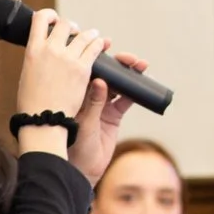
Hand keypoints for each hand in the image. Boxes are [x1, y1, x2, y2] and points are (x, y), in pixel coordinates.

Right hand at [13, 8, 112, 123]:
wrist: (43, 120)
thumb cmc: (31, 104)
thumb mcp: (26, 76)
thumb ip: (36, 60)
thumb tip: (40, 53)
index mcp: (32, 50)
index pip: (40, 19)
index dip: (49, 15)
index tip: (53, 19)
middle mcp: (50, 49)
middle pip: (65, 24)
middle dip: (70, 26)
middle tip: (74, 32)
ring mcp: (68, 58)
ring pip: (83, 34)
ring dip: (88, 34)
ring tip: (91, 36)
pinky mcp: (83, 68)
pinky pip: (94, 48)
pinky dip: (98, 44)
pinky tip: (100, 44)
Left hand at [68, 49, 143, 186]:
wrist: (80, 170)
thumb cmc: (71, 147)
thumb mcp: (83, 123)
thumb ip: (93, 103)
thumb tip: (100, 81)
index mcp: (73, 92)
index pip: (85, 67)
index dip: (95, 54)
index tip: (104, 43)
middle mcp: (87, 96)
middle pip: (104, 72)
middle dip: (117, 63)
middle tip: (128, 58)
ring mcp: (101, 105)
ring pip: (117, 83)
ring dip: (129, 74)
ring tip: (139, 66)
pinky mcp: (113, 116)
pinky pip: (126, 99)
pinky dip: (135, 91)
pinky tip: (142, 84)